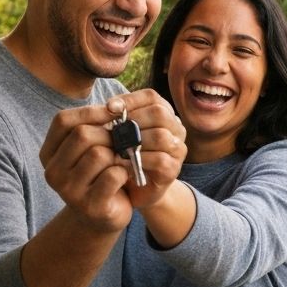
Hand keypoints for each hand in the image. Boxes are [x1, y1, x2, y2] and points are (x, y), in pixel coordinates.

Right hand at [39, 92, 186, 222]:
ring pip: (99, 154)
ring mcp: (69, 191)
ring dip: (118, 154)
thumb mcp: (89, 150)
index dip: (92, 112)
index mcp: (49, 154)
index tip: (115, 112)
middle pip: (82, 135)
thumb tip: (116, 106)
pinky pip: (112, 175)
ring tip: (124, 160)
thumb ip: (94, 129)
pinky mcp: (90, 206)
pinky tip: (126, 176)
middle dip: (109, 134)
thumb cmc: (99, 175)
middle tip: (125, 140)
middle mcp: (53, 172)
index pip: (63, 121)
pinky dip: (125, 171)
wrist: (103, 217)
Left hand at [108, 90, 187, 208]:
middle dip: (133, 120)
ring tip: (115, 147)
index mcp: (164, 114)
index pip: (151, 97)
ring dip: (134, 141)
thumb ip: (118, 118)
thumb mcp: (120, 133)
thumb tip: (110, 107)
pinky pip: (160, 159)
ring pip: (161, 136)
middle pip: (160, 113)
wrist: (134, 189)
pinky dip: (138, 159)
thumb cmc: (124, 155)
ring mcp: (178, 149)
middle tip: (113, 131)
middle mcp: (175, 129)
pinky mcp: (174, 169)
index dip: (130, 100)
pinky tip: (122, 162)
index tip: (109, 108)